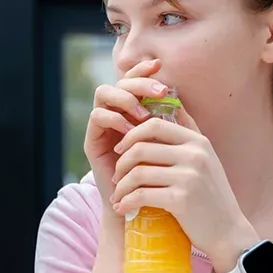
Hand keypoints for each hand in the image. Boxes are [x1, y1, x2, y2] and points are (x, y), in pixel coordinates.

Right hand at [83, 59, 171, 216]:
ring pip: (103, 94)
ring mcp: (101, 127)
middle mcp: (114, 114)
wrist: (143, 206)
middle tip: (159, 91)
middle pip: (118, 82)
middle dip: (138, 82)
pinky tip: (131, 131)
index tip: (159, 66)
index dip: (143, 70)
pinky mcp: (92, 141)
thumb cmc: (160, 175)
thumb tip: (181, 97)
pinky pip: (97, 116)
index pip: (133, 80)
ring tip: (145, 116)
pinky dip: (115, 119)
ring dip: (126, 99)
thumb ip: (171, 123)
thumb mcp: (169, 144)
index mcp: (132, 111)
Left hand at [108, 107, 257, 271]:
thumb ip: (187, 135)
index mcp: (198, 142)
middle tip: (115, 177)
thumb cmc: (210, 197)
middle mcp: (195, 155)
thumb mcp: (205, 160)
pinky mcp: (181, 199)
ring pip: (137, 173)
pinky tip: (123, 208)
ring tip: (118, 196)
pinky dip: (126, 202)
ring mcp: (189, 177)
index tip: (120, 150)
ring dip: (121, 186)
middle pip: (140, 147)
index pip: (154, 125)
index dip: (130, 135)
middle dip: (120, 163)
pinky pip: (141, 195)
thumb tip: (171, 103)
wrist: (228, 233)